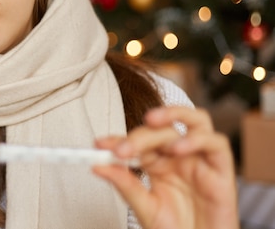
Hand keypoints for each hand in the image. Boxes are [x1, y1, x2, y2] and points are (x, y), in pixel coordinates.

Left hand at [93, 106, 238, 228]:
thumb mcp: (145, 207)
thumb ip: (125, 185)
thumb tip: (97, 166)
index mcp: (158, 162)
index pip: (137, 140)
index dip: (118, 139)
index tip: (99, 144)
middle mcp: (179, 155)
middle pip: (161, 130)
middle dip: (139, 135)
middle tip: (122, 149)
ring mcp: (201, 158)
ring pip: (194, 119)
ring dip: (173, 114)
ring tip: (152, 122)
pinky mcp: (222, 168)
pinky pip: (216, 142)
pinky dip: (197, 139)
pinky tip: (178, 148)